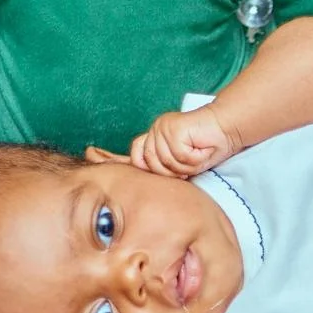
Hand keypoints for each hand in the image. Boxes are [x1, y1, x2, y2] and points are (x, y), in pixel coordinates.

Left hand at [84, 106, 240, 177]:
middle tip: (188, 164)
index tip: (89, 153)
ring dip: (181, 165)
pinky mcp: (170, 128)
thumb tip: (140, 184)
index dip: (109, 158)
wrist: (223, 130)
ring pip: (160, 162)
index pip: (130, 157)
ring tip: (195, 155)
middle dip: (168, 171)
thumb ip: (160, 172)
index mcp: (151, 144)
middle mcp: (152, 135)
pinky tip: (197, 149)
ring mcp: (160, 129)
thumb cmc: (205, 150)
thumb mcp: (180, 166)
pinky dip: (189, 158)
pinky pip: (175, 155)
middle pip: (146, 164)